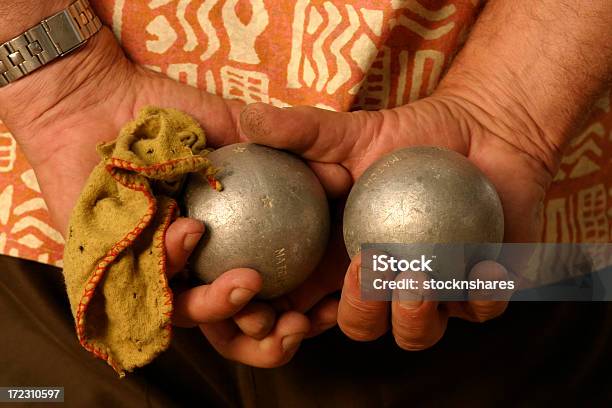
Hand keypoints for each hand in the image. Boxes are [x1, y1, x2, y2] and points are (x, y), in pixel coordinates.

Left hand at [0, 26, 306, 366]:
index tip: (316, 309)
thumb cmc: (168, 114)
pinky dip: (172, 263)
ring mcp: (144, 266)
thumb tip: (338, 177)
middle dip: (258, 333)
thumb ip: (282, 154)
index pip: (256, 290)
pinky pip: (140, 281)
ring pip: (184, 308)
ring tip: (247, 284)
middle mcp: (185, 262)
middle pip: (223, 316)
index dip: (286, 311)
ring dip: (218, 304)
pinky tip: (191, 232)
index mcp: (218, 242)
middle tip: (287, 323)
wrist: (98, 96)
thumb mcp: (235, 130)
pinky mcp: (102, 265)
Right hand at [238, 90, 553, 348]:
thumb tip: (246, 119)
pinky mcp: (480, 288)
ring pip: (416, 334)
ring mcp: (433, 292)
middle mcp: (384, 284)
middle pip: (359, 325)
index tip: (273, 308)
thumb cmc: (410, 134)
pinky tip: (482, 263)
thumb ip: (299, 133)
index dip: (279, 321)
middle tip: (365, 268)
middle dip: (358, 313)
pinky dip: (483, 293)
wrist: (479, 129)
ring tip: (416, 273)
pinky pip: (482, 308)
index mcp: (343, 260)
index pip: (301, 305)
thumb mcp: (350, 132)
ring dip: (413, 315)